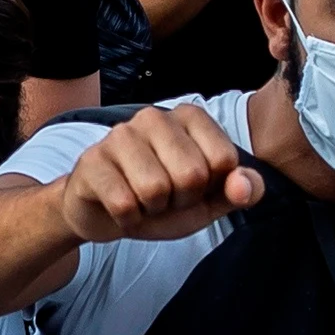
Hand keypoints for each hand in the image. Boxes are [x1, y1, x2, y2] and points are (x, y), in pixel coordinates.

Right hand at [52, 99, 262, 244]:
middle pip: (191, 174)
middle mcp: (154, 116)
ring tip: (143, 200)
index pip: (224, 160)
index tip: (192, 187)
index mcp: (190, 117)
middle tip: (165, 197)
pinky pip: (123, 203)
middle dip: (181, 200)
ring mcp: (120, 135)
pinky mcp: (91, 161)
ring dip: (152, 210)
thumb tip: (243, 186)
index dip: (211, 187)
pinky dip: (128, 219)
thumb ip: (240, 191)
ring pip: (155, 189)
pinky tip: (122, 208)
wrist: (108, 214)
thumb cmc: (164, 200)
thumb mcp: (210, 199)